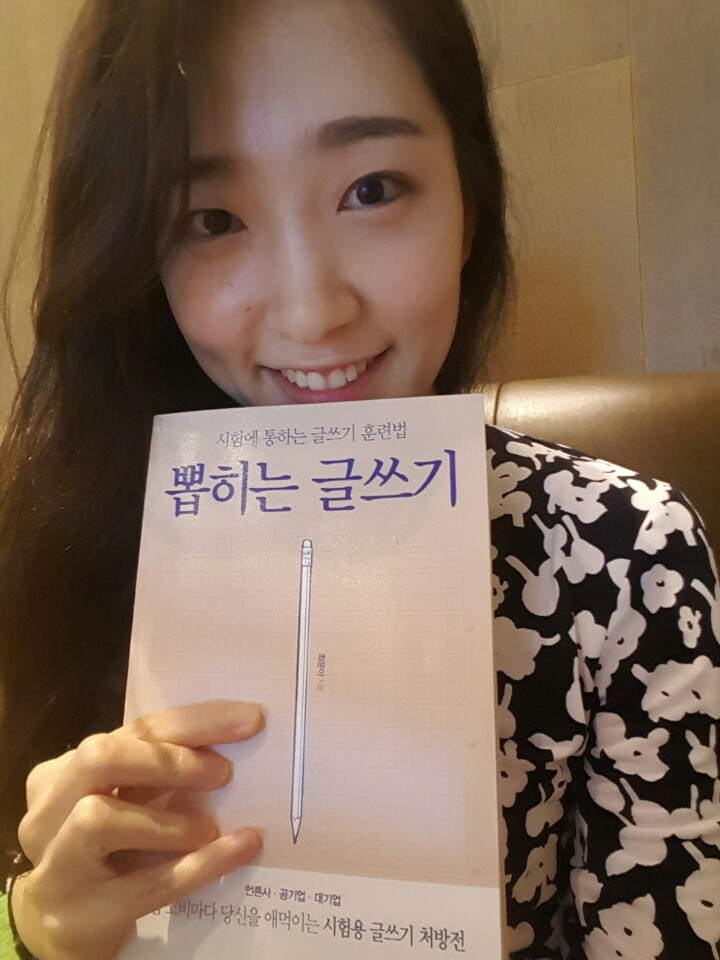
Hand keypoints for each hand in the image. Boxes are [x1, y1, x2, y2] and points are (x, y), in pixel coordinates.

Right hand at [11, 700, 263, 959]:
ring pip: (100, 819)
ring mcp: (57, 865)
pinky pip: (146, 884)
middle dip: (168, 760)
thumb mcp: (124, 803)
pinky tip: (240, 848)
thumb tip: (234, 740)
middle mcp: (48, 813)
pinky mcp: (83, 915)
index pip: (133, 730)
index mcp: (62, 774)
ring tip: (210, 826)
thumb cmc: (106, 852)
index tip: (250, 719)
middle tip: (224, 772)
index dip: (194, 722)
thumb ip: (156, 772)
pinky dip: (200, 864)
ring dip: (168, 820)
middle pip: (100, 759)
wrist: (62, 930)